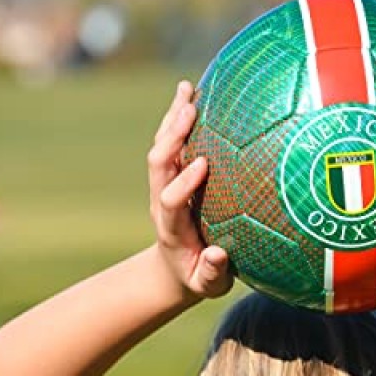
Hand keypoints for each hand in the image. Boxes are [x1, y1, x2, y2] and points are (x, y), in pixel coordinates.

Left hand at [148, 81, 232, 299]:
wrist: (174, 270)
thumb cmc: (198, 278)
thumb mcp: (208, 286)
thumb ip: (213, 273)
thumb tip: (218, 255)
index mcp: (171, 227)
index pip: (170, 199)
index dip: (182, 181)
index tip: (202, 163)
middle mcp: (161, 200)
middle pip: (158, 164)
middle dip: (172, 138)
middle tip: (190, 112)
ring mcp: (163, 185)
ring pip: (162, 147)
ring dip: (172, 119)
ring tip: (187, 89)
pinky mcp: (171, 176)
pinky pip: (171, 143)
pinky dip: (178, 118)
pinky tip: (190, 93)